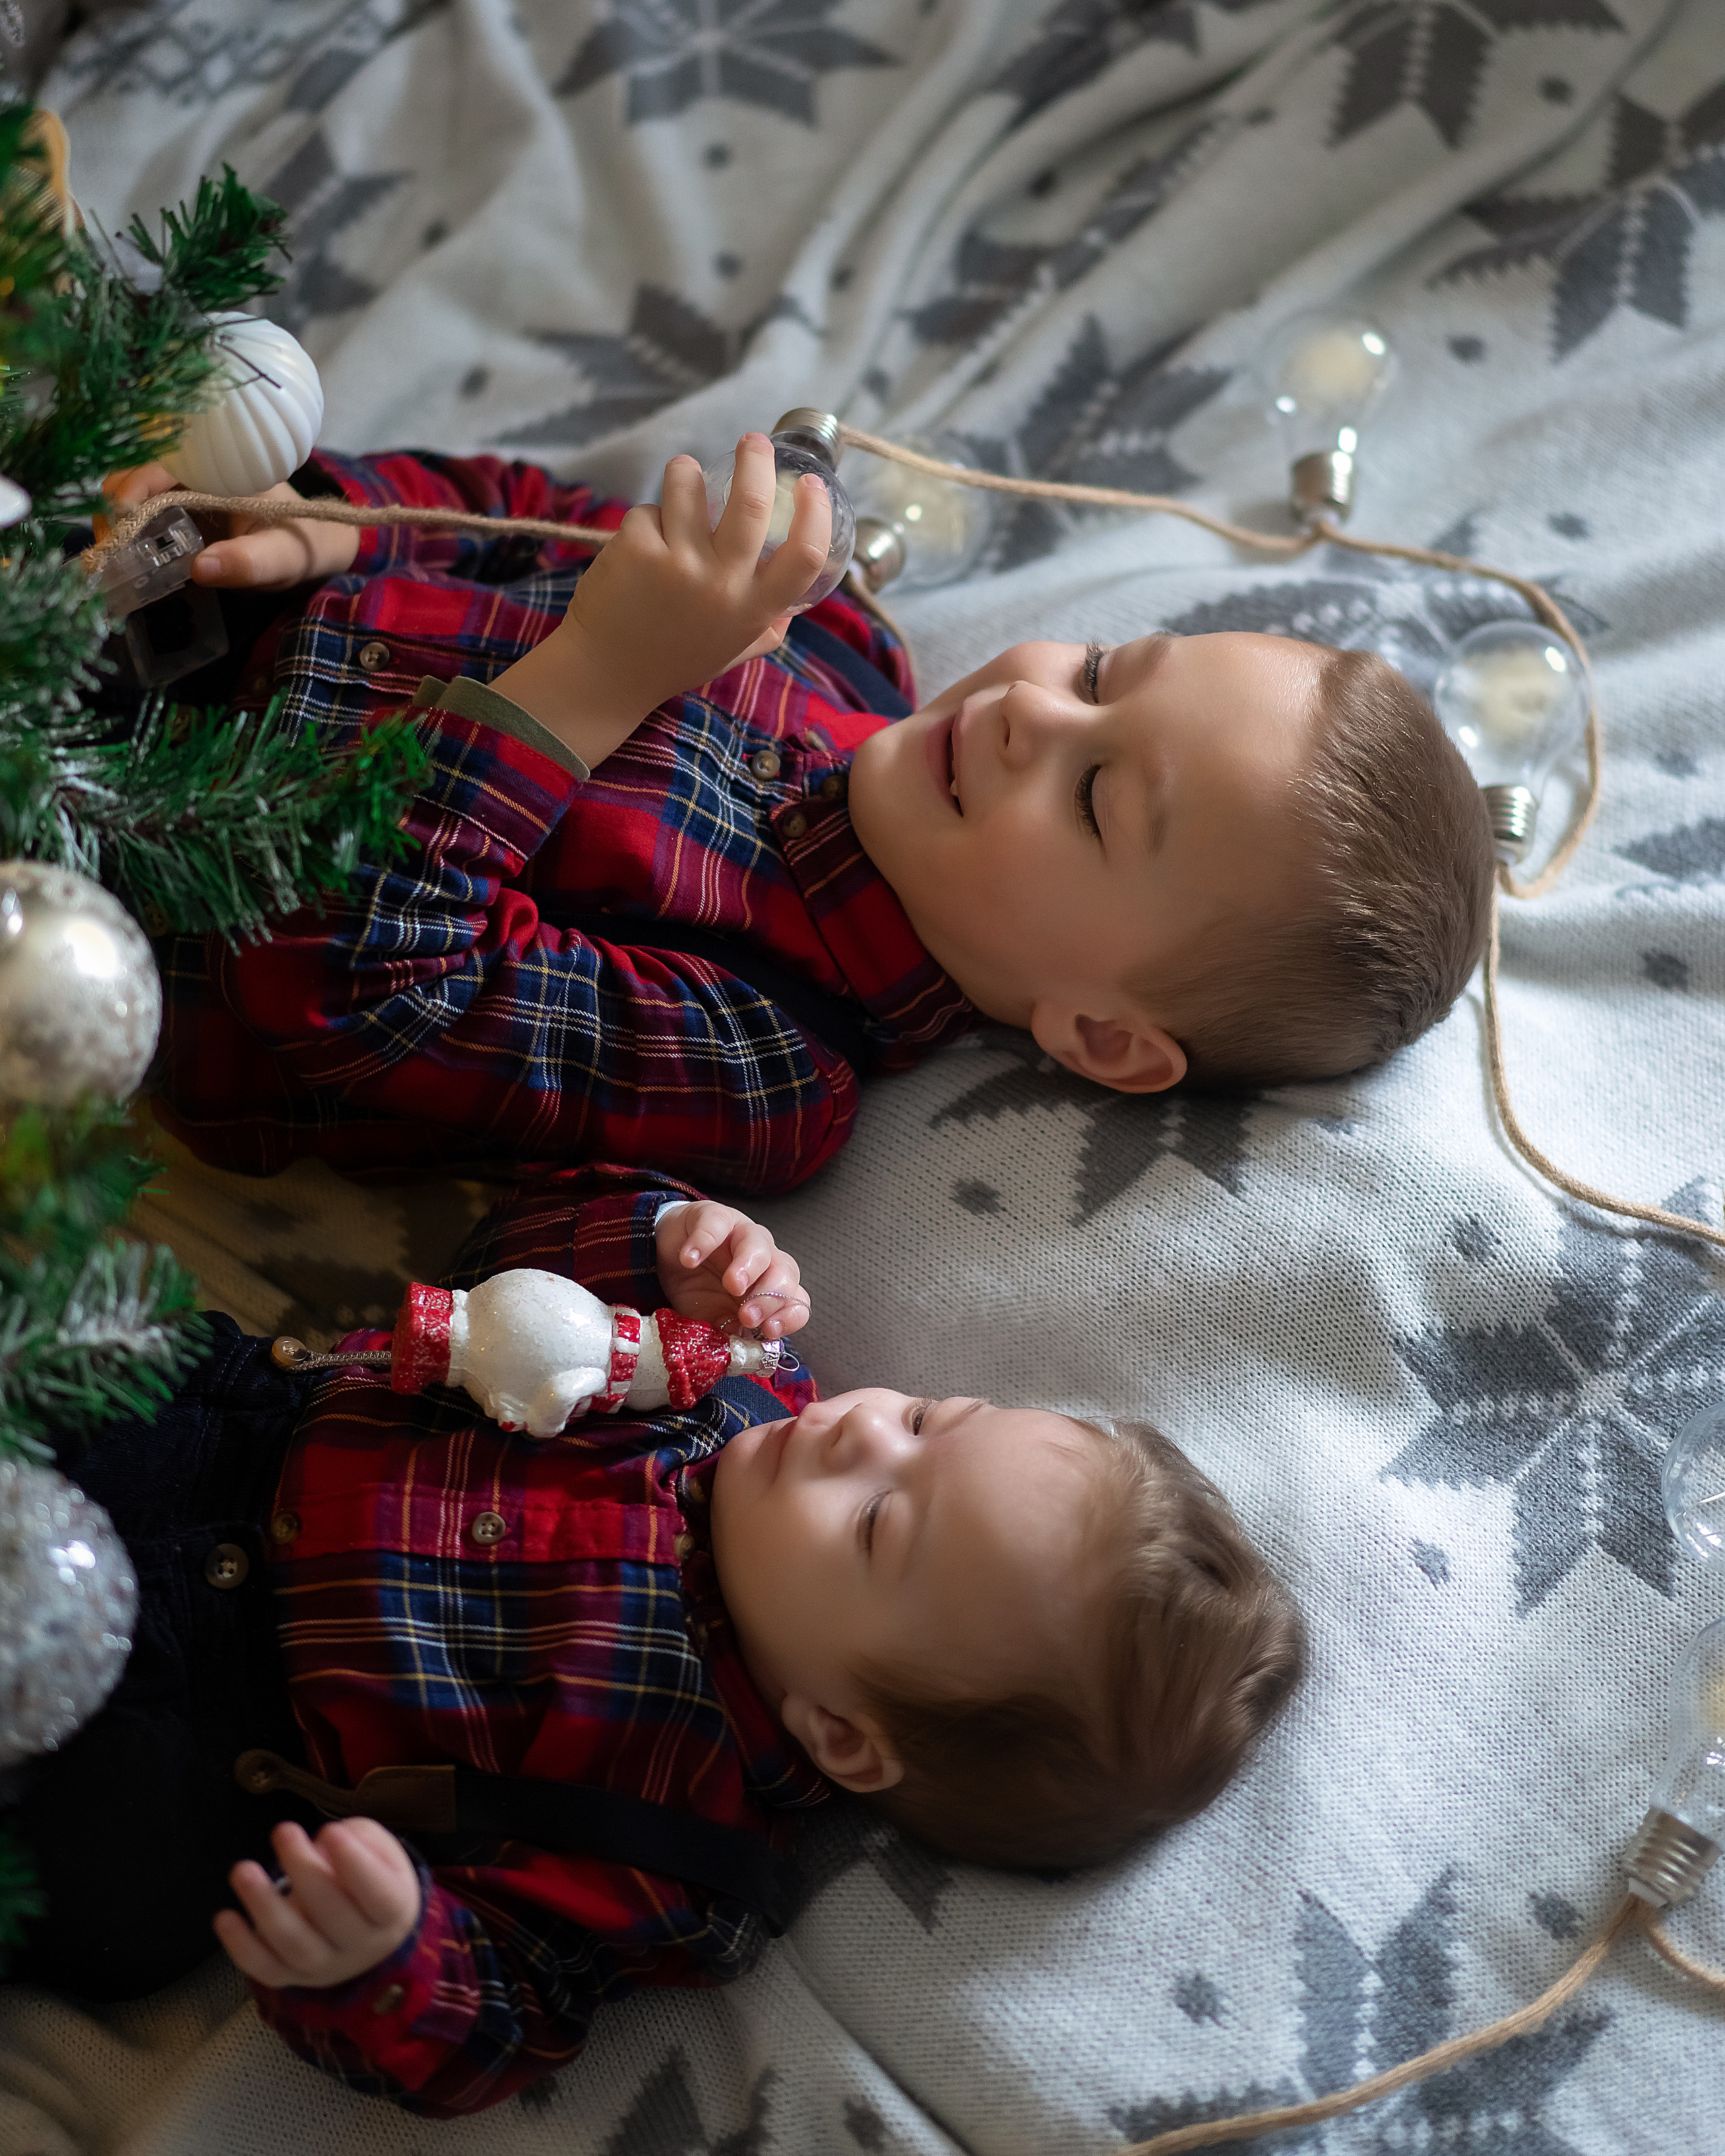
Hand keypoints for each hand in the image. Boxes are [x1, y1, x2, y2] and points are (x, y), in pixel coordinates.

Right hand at [100, 464, 360, 589]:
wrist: (316, 544)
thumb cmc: (301, 544)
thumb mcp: (280, 558)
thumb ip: (247, 563)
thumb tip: (199, 568)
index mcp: (217, 467)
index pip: (158, 465)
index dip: (130, 490)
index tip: (118, 524)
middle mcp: (193, 469)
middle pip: (133, 475)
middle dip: (114, 509)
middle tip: (110, 551)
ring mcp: (183, 486)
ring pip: (131, 492)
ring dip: (117, 521)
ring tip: (115, 559)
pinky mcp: (179, 505)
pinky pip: (142, 509)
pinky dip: (129, 530)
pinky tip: (128, 558)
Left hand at [214, 1816, 419, 1990]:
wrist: (369, 1932)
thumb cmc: (372, 1877)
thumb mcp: (378, 1849)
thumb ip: (356, 1841)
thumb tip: (321, 1843)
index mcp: (392, 1911)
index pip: (377, 1894)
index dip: (355, 1865)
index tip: (330, 1831)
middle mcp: (362, 1946)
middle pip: (333, 1916)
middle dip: (304, 1871)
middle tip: (283, 1830)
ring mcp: (326, 1967)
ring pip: (296, 1946)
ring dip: (266, 1908)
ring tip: (242, 1870)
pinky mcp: (293, 1978)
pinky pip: (265, 1970)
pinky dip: (241, 1947)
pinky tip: (224, 1917)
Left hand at [488, 433, 831, 771]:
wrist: (606, 675)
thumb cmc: (673, 660)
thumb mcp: (732, 650)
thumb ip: (765, 627)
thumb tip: (791, 605)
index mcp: (753, 611)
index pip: (805, 556)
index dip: (816, 513)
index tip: (809, 485)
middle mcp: (722, 586)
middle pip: (752, 502)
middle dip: (755, 458)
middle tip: (753, 442)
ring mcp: (678, 565)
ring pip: (689, 485)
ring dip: (685, 474)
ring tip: (683, 479)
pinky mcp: (637, 549)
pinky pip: (649, 509)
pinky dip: (646, 519)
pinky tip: (639, 544)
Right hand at [655, 1199, 809, 1339]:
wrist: (666, 1256)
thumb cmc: (699, 1290)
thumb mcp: (711, 1320)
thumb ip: (728, 1333)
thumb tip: (742, 1350)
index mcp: (770, 1288)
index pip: (796, 1301)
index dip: (789, 1316)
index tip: (770, 1331)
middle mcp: (765, 1260)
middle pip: (785, 1273)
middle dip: (770, 1297)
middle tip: (748, 1315)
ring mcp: (742, 1234)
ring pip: (759, 1244)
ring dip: (749, 1267)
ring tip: (733, 1284)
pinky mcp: (715, 1217)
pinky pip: (716, 1225)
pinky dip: (703, 1242)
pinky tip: (689, 1259)